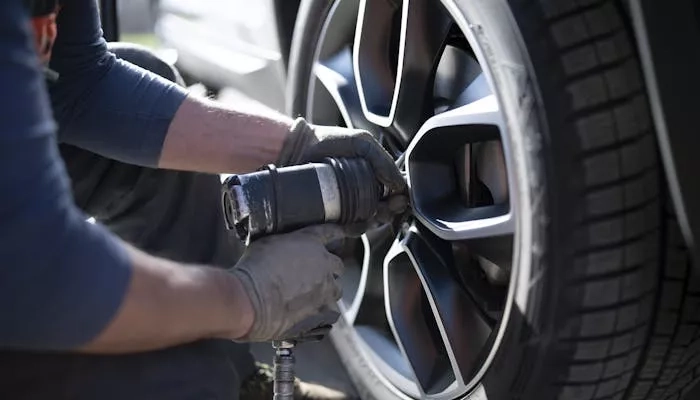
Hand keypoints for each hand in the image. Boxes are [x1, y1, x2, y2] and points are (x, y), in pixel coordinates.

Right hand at [231, 224, 344, 341]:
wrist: (249, 301)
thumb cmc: (253, 271)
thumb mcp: (265, 244)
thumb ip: (283, 244)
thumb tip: (282, 248)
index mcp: (311, 243)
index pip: (332, 233)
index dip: (336, 235)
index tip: (339, 236)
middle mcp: (324, 266)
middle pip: (337, 265)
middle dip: (329, 268)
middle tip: (315, 272)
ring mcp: (324, 291)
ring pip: (336, 290)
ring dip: (327, 291)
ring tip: (311, 295)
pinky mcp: (321, 314)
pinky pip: (328, 313)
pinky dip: (320, 313)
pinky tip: (308, 313)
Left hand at [278, 118, 407, 233]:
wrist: (297, 148)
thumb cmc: (328, 141)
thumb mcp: (362, 143)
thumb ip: (383, 160)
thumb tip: (400, 184)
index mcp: (370, 177)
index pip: (390, 195)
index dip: (397, 199)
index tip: (399, 199)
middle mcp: (359, 194)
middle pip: (381, 211)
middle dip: (389, 211)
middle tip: (389, 206)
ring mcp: (344, 207)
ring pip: (367, 222)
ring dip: (375, 221)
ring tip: (375, 214)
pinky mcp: (329, 217)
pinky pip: (347, 228)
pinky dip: (355, 228)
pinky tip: (357, 222)